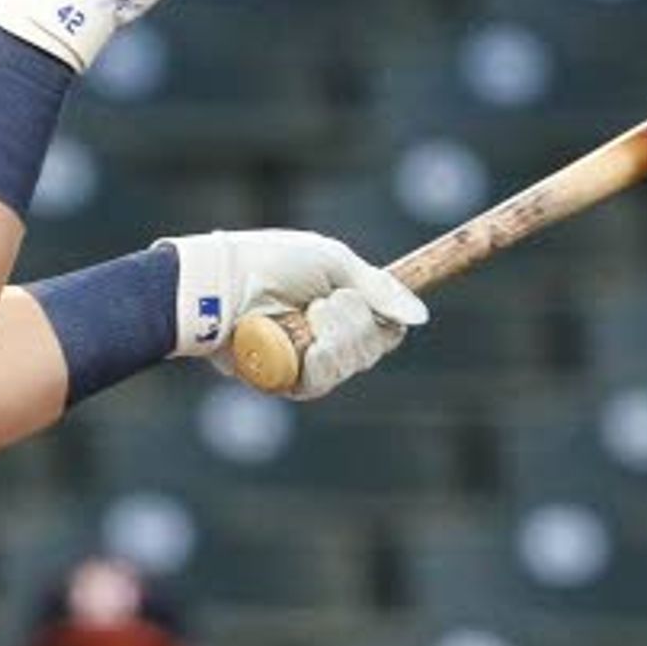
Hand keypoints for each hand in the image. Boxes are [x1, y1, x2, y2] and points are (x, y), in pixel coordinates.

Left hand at [161, 228, 428, 395]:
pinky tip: (309, 345)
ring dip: (337, 337)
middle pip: (373, 348)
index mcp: (343, 306)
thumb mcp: (334, 263)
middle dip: (355, 322)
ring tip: (309, 315)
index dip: (386, 319)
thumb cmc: (273, 263)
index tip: (366, 300)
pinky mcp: (286, 381)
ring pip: (351, 364)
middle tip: (325, 302)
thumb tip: (421, 317)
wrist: (225, 284)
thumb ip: (379, 290)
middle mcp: (329, 337)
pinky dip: (320, 360)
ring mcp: (308, 361)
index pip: (387, 328)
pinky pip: (322, 382)